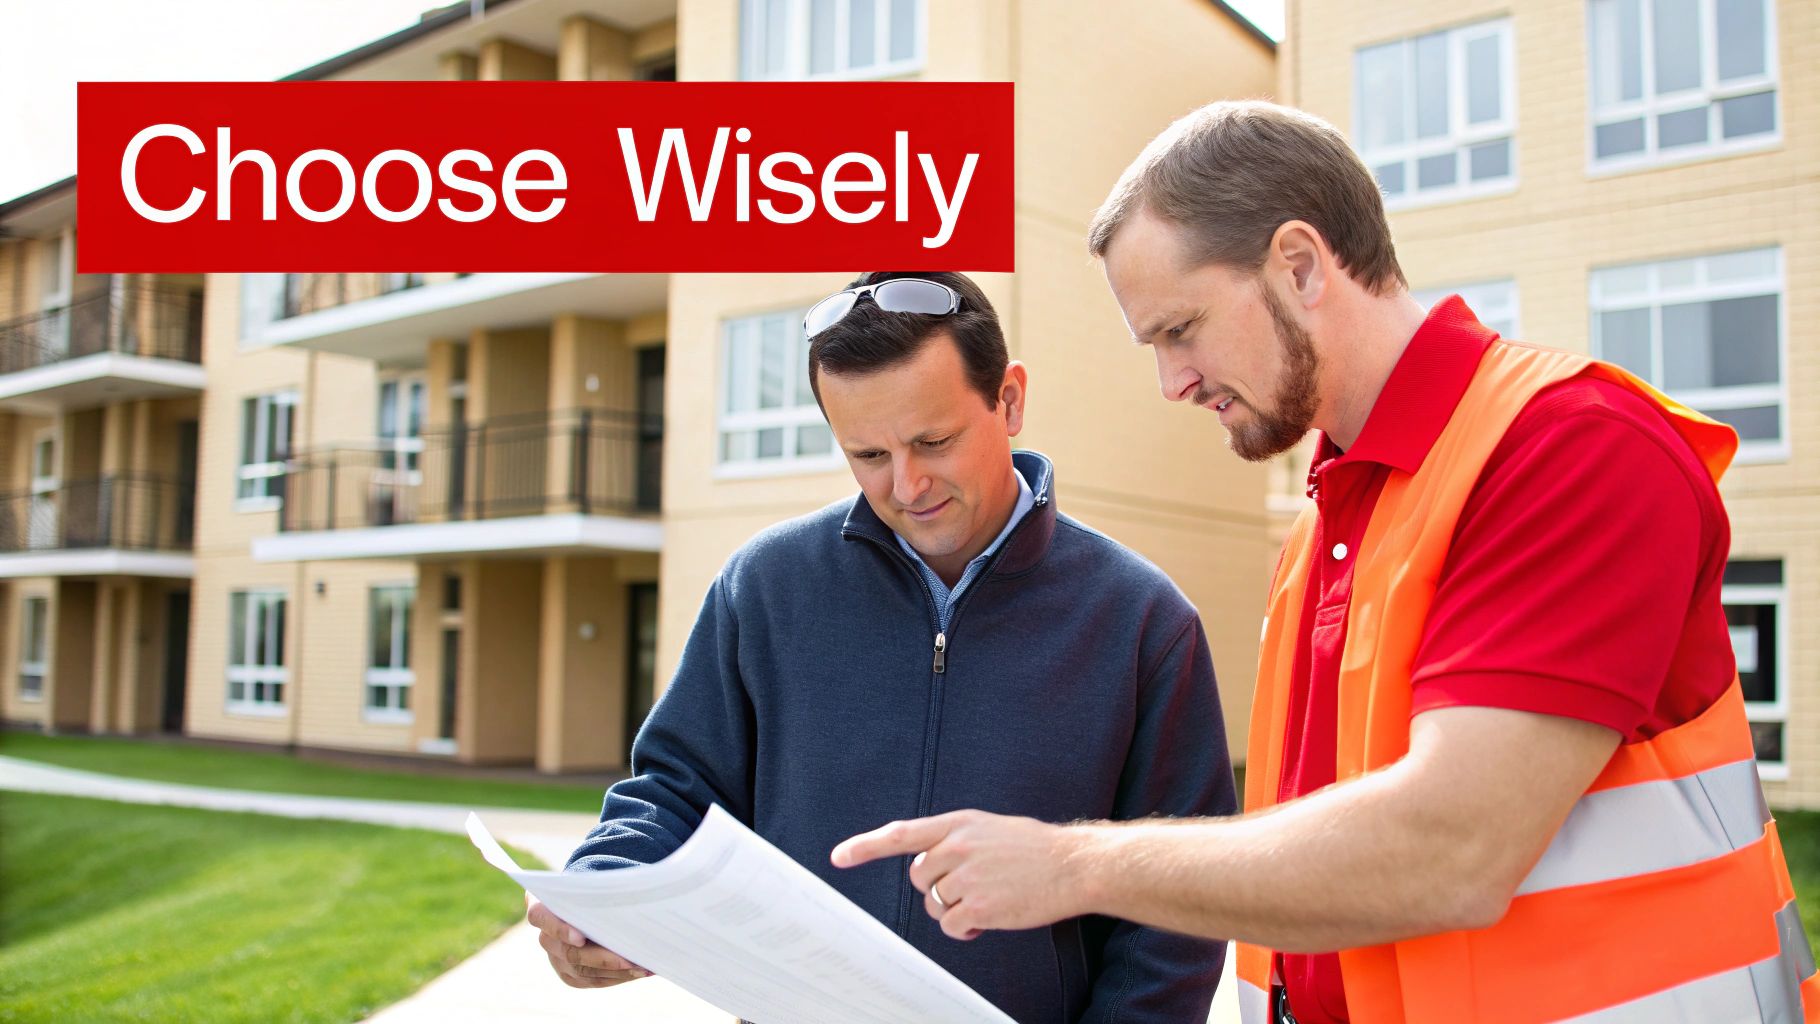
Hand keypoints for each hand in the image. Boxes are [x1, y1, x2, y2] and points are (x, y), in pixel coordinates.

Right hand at [525, 892, 651, 987]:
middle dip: (602, 958)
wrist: (588, 906)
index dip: (559, 929)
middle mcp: (546, 937)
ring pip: (583, 971)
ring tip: (643, 967)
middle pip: (569, 952)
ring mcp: (556, 959)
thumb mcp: (592, 884)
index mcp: (542, 907)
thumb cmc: (592, 890)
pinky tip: (639, 971)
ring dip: (616, 971)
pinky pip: (593, 981)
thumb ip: (600, 888)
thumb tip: (635, 887)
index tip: (580, 938)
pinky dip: (618, 977)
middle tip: (629, 960)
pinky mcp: (571, 975)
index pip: (540, 916)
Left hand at [831, 810, 1092, 939]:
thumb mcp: (989, 828)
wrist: (1074, 864)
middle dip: (937, 889)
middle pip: (919, 878)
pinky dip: (964, 930)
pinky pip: (950, 926)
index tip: (838, 857)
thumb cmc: (1034, 848)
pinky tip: (986, 922)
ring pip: (934, 904)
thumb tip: (931, 867)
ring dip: (954, 910)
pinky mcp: (978, 906)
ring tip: (987, 901)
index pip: (901, 834)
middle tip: (969, 890)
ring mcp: (967, 877)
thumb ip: (957, 839)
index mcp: (958, 823)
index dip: (866, 846)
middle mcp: (957, 846)